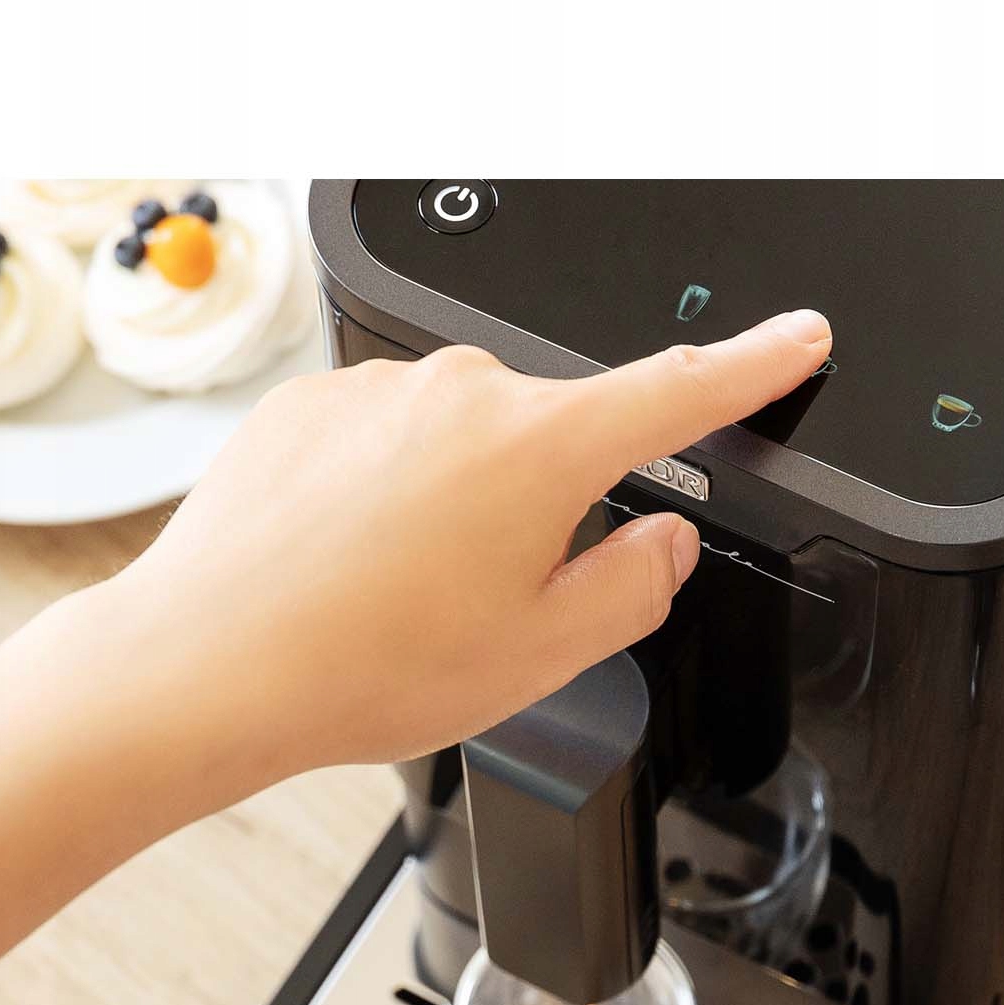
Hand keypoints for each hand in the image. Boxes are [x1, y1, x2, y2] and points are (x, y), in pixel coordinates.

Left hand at [112, 309, 831, 776]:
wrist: (209, 663)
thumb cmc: (361, 666)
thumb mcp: (540, 656)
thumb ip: (632, 587)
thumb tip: (661, 540)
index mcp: (541, 447)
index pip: (680, 390)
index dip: (753, 365)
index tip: (795, 338)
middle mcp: (460, 392)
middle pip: (548, 439)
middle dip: (537, 512)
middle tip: (475, 607)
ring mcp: (376, 390)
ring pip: (456, 443)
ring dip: (448, 506)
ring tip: (389, 599)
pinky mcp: (307, 404)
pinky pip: (377, 441)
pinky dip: (375, 498)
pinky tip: (339, 567)